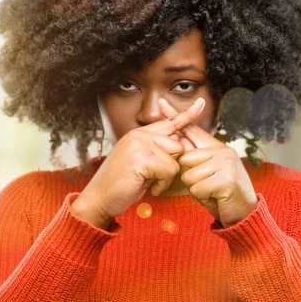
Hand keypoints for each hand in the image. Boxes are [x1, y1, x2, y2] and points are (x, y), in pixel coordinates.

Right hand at [71, 98, 205, 229]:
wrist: (99, 198)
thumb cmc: (120, 184)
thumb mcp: (139, 163)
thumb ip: (155, 151)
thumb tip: (178, 146)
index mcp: (138, 134)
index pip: (168, 122)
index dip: (187, 114)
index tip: (201, 103)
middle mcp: (139, 135)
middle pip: (178, 144)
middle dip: (172, 164)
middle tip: (152, 176)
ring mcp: (139, 144)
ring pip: (176, 157)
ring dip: (167, 175)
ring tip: (148, 181)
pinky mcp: (141, 158)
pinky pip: (169, 170)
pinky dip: (161, 184)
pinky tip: (146, 186)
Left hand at [157, 97, 257, 227]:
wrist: (243, 213)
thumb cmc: (219, 192)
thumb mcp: (205, 171)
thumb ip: (192, 156)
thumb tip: (174, 139)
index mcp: (215, 147)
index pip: (191, 129)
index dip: (175, 116)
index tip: (161, 101)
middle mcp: (223, 151)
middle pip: (183, 159)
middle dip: (189, 176)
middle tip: (206, 184)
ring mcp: (226, 164)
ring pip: (188, 176)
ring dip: (195, 189)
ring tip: (211, 191)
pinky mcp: (226, 180)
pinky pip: (196, 188)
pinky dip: (202, 197)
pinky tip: (215, 197)